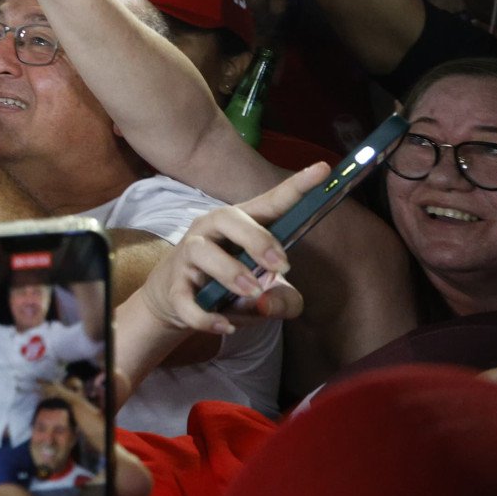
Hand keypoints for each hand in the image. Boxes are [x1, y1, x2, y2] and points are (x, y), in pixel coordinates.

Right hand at [137, 163, 318, 338]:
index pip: (270, 202)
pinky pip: (185, 299)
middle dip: (256, 238)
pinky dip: (205, 315)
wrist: (174, 302)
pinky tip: (224, 325)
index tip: (323, 169)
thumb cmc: (229, 288)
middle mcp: (210, 232)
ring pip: (202, 251)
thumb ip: (284, 300)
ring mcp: (188, 258)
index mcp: (240, 226)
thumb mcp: (268, 295)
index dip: (296, 186)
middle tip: (281, 265)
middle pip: (227, 217)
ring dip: (230, 271)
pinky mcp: (173, 288)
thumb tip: (266, 301)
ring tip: (251, 291)